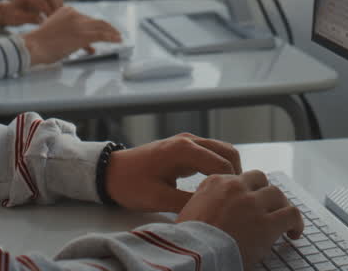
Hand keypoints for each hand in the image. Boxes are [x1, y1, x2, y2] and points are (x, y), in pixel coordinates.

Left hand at [0, 0, 63, 26]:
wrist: (9, 11)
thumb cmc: (12, 14)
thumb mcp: (17, 17)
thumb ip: (29, 18)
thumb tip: (42, 19)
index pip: (41, 0)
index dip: (47, 11)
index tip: (50, 21)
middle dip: (55, 6)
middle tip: (57, 18)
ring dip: (58, 5)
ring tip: (58, 17)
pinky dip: (58, 5)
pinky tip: (57, 14)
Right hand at [19, 6, 119, 64]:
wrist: (34, 45)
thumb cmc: (39, 42)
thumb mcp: (54, 29)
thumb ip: (67, 31)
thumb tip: (76, 40)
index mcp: (67, 10)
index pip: (86, 17)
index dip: (96, 24)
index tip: (102, 28)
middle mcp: (75, 14)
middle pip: (96, 20)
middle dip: (107, 27)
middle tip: (114, 33)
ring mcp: (79, 24)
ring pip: (101, 26)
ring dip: (112, 32)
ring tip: (118, 37)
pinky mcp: (83, 35)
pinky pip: (102, 35)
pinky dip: (112, 37)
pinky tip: (117, 40)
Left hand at [103, 133, 242, 211]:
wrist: (110, 172)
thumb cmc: (131, 184)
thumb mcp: (158, 198)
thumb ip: (188, 202)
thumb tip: (214, 208)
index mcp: (184, 149)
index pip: (222, 164)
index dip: (233, 183)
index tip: (235, 202)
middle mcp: (189, 140)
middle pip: (228, 152)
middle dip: (237, 174)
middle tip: (237, 198)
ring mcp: (187, 142)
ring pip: (222, 151)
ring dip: (229, 169)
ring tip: (229, 194)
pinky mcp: (185, 148)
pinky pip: (211, 154)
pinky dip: (220, 167)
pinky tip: (217, 187)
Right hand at [177, 171, 304, 267]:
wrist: (193, 254)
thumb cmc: (187, 240)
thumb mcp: (188, 211)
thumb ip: (203, 203)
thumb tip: (211, 210)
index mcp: (214, 183)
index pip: (238, 178)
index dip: (246, 191)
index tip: (249, 202)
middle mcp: (235, 188)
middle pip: (260, 180)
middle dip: (265, 193)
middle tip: (268, 208)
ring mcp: (253, 204)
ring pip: (277, 194)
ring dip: (281, 206)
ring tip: (284, 221)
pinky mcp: (267, 224)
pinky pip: (291, 215)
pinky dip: (297, 222)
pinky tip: (294, 233)